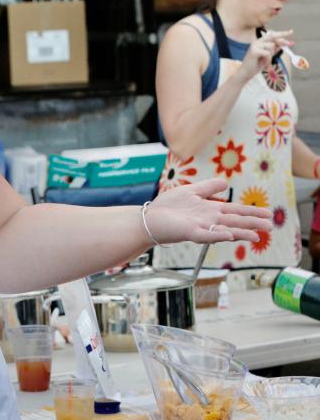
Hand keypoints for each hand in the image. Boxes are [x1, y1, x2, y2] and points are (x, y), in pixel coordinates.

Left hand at [146, 178, 271, 244]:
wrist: (149, 218)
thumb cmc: (168, 206)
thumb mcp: (191, 191)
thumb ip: (208, 188)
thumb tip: (226, 183)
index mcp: (210, 210)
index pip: (235, 211)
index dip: (251, 212)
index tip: (268, 214)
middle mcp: (208, 220)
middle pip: (234, 221)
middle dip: (252, 223)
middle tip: (270, 226)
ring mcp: (200, 227)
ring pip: (224, 230)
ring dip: (240, 233)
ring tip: (256, 236)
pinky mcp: (189, 232)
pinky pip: (205, 235)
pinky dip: (217, 235)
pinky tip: (228, 236)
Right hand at [238, 29, 293, 81]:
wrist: (245, 73)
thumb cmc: (256, 65)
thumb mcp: (268, 56)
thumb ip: (274, 49)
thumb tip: (284, 44)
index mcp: (259, 42)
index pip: (272, 35)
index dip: (281, 34)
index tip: (290, 32)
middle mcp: (257, 42)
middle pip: (272, 36)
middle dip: (282, 37)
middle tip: (290, 42)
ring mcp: (255, 46)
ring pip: (271, 46)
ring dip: (272, 54)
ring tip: (267, 61)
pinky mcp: (254, 51)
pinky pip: (268, 53)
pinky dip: (268, 59)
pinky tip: (265, 63)